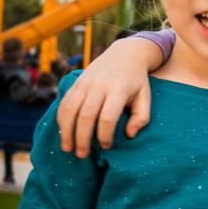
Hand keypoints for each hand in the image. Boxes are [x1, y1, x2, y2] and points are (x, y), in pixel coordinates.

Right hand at [56, 38, 161, 157]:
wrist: (125, 53)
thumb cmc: (137, 80)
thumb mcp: (145, 97)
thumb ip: (141, 117)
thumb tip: (129, 135)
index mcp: (118, 90)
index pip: (107, 118)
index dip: (105, 136)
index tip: (106, 146)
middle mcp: (99, 85)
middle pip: (86, 116)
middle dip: (82, 138)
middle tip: (81, 155)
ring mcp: (86, 82)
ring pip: (71, 109)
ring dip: (66, 130)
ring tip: (67, 148)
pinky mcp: (77, 82)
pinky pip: (65, 101)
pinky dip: (62, 118)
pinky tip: (63, 131)